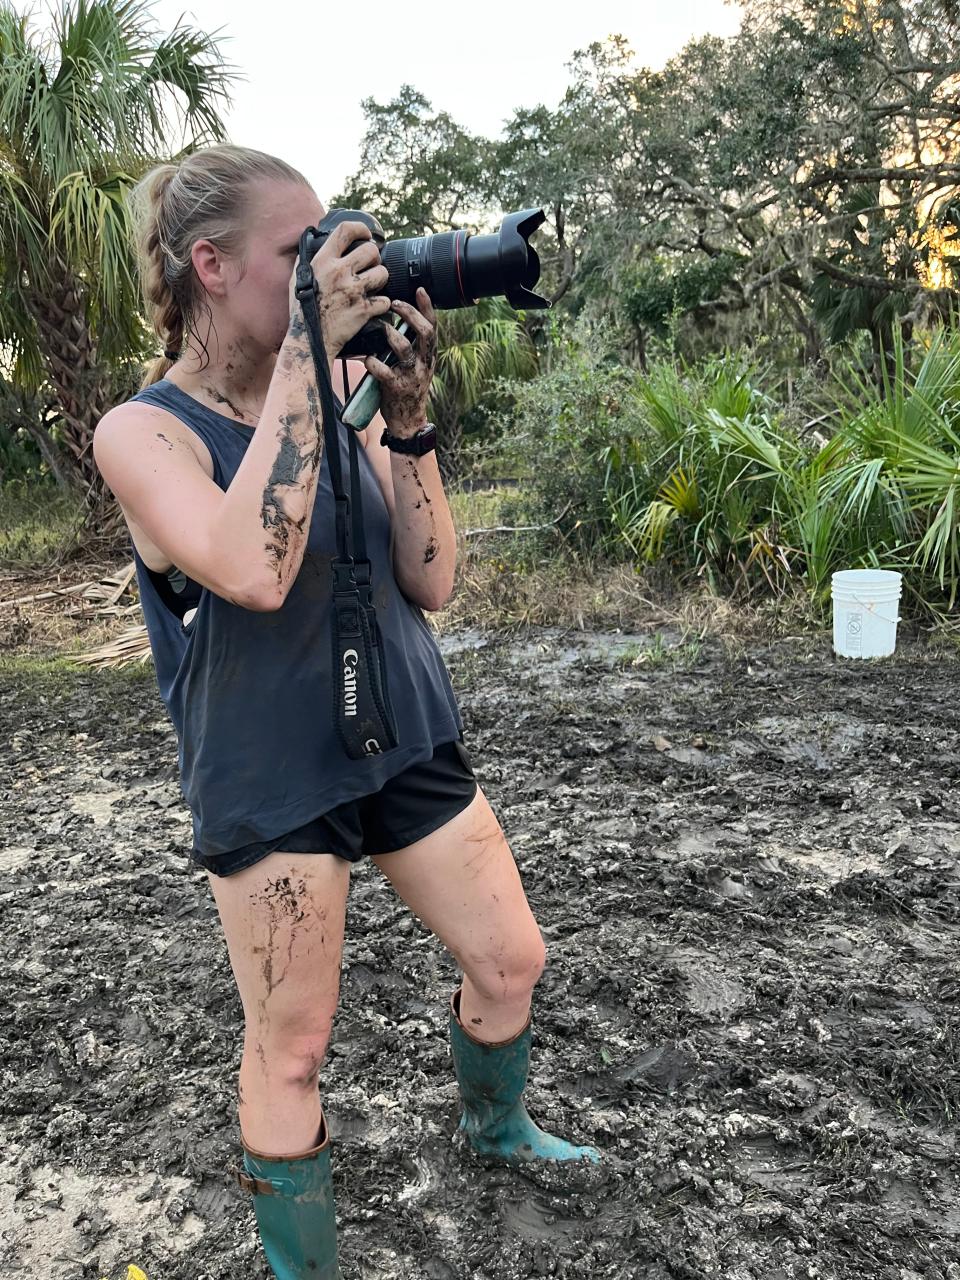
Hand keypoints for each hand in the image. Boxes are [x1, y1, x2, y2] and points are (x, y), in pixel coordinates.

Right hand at [288, 221, 390, 360]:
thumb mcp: (298, 278)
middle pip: (371, 251)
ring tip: (373, 286)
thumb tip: (312, 244)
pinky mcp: (363, 310)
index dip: (361, 229)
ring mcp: (353, 291)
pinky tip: (373, 307)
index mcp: (323, 261)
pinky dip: (382, 305)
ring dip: (380, 280)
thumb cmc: (301, 311)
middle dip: (375, 258)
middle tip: (371, 266)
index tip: (367, 235)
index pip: (346, 230)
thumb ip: (308, 260)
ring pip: (382, 273)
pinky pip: (385, 300)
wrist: (309, 341)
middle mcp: (339, 272)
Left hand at [363, 289, 437, 437]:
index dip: (428, 307)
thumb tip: (396, 321)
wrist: (408, 421)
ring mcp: (411, 376)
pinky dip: (373, 363)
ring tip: (381, 328)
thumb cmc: (407, 388)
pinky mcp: (396, 388)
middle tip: (394, 303)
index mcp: (429, 356)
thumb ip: (411, 346)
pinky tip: (366, 358)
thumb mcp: (416, 365)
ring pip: (404, 349)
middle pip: (425, 333)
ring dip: (391, 335)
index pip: (433, 326)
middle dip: (410, 314)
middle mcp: (424, 363)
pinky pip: (384, 371)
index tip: (420, 289)